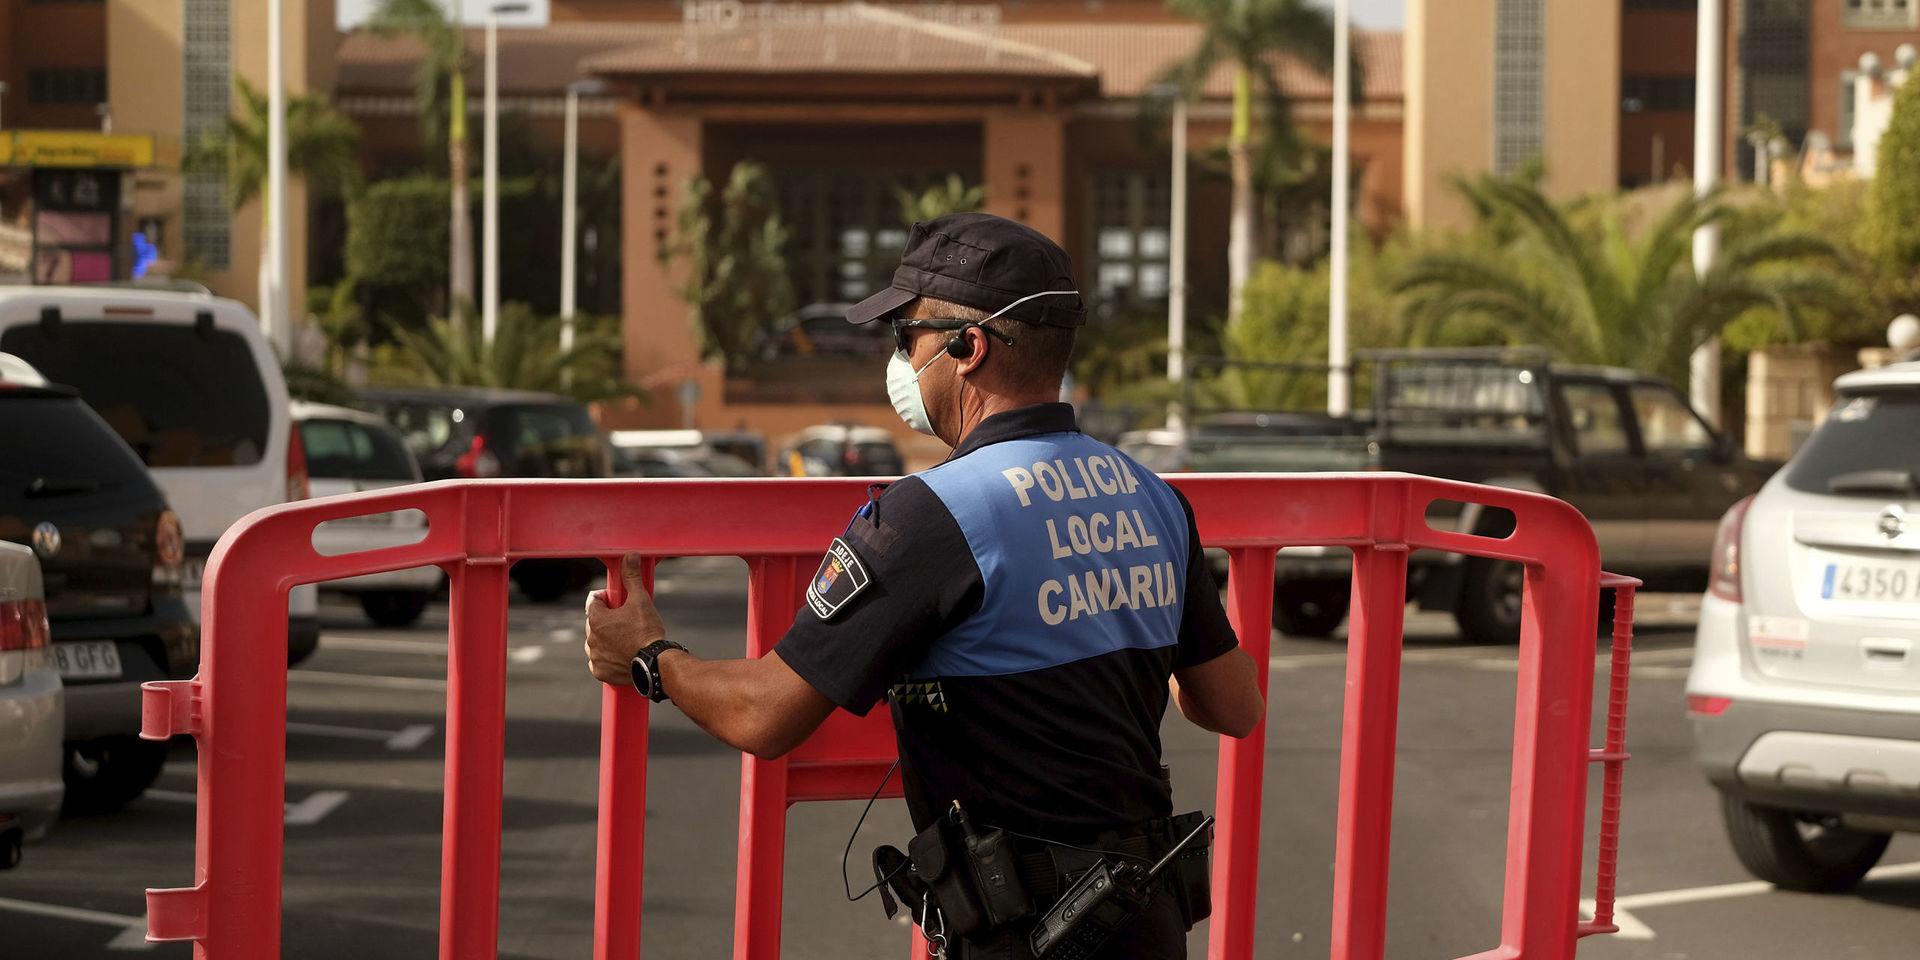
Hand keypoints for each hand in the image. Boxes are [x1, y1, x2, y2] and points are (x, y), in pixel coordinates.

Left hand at [584, 552, 666, 686]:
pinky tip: (621, 655)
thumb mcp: (641, 600)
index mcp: (596, 619)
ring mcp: (594, 656)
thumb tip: (630, 556)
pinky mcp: (600, 672)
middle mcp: (590, 638)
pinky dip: (607, 659)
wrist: (655, 662)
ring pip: (596, 642)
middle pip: (594, 622)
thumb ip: (632, 577)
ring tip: (625, 639)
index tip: (619, 602)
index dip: (607, 598)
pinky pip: (599, 662)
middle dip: (607, 620)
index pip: (594, 601)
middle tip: (626, 621)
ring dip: (605, 639)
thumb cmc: (647, 630)